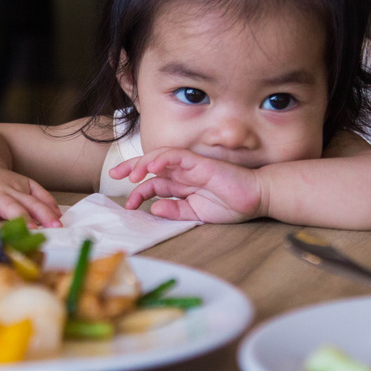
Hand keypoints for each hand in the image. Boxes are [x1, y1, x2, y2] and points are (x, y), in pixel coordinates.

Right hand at [0, 165, 61, 228]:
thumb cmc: (2, 183)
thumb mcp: (25, 185)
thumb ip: (42, 199)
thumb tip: (58, 217)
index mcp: (15, 190)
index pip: (33, 203)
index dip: (44, 214)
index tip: (54, 227)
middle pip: (10, 205)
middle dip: (19, 217)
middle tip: (28, 230)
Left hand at [110, 148, 263, 222]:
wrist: (255, 198)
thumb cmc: (230, 205)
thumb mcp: (196, 214)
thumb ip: (176, 211)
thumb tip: (154, 208)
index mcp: (180, 185)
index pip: (153, 183)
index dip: (138, 190)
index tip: (127, 204)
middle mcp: (182, 173)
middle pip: (150, 166)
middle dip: (131, 168)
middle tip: (114, 176)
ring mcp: (190, 166)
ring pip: (159, 157)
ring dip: (143, 163)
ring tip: (131, 175)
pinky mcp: (199, 162)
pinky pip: (176, 156)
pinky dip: (162, 159)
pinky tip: (152, 167)